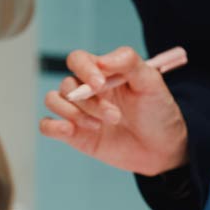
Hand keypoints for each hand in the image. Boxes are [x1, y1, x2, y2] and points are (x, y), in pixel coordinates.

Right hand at [40, 47, 189, 175]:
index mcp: (102, 73)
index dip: (84, 69)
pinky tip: (70, 131)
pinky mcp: (74, 135)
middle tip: (115, 116)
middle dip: (90, 102)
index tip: (100, 84)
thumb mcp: (151, 82)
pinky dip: (52, 126)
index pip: (77, 60)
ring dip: (74, 113)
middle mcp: (86, 90)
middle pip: (67, 85)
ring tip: (99, 127)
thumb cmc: (158, 112)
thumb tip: (101, 60)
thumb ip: (129, 63)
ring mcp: (79, 112)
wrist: (162, 149)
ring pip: (54, 101)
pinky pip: (46, 125)